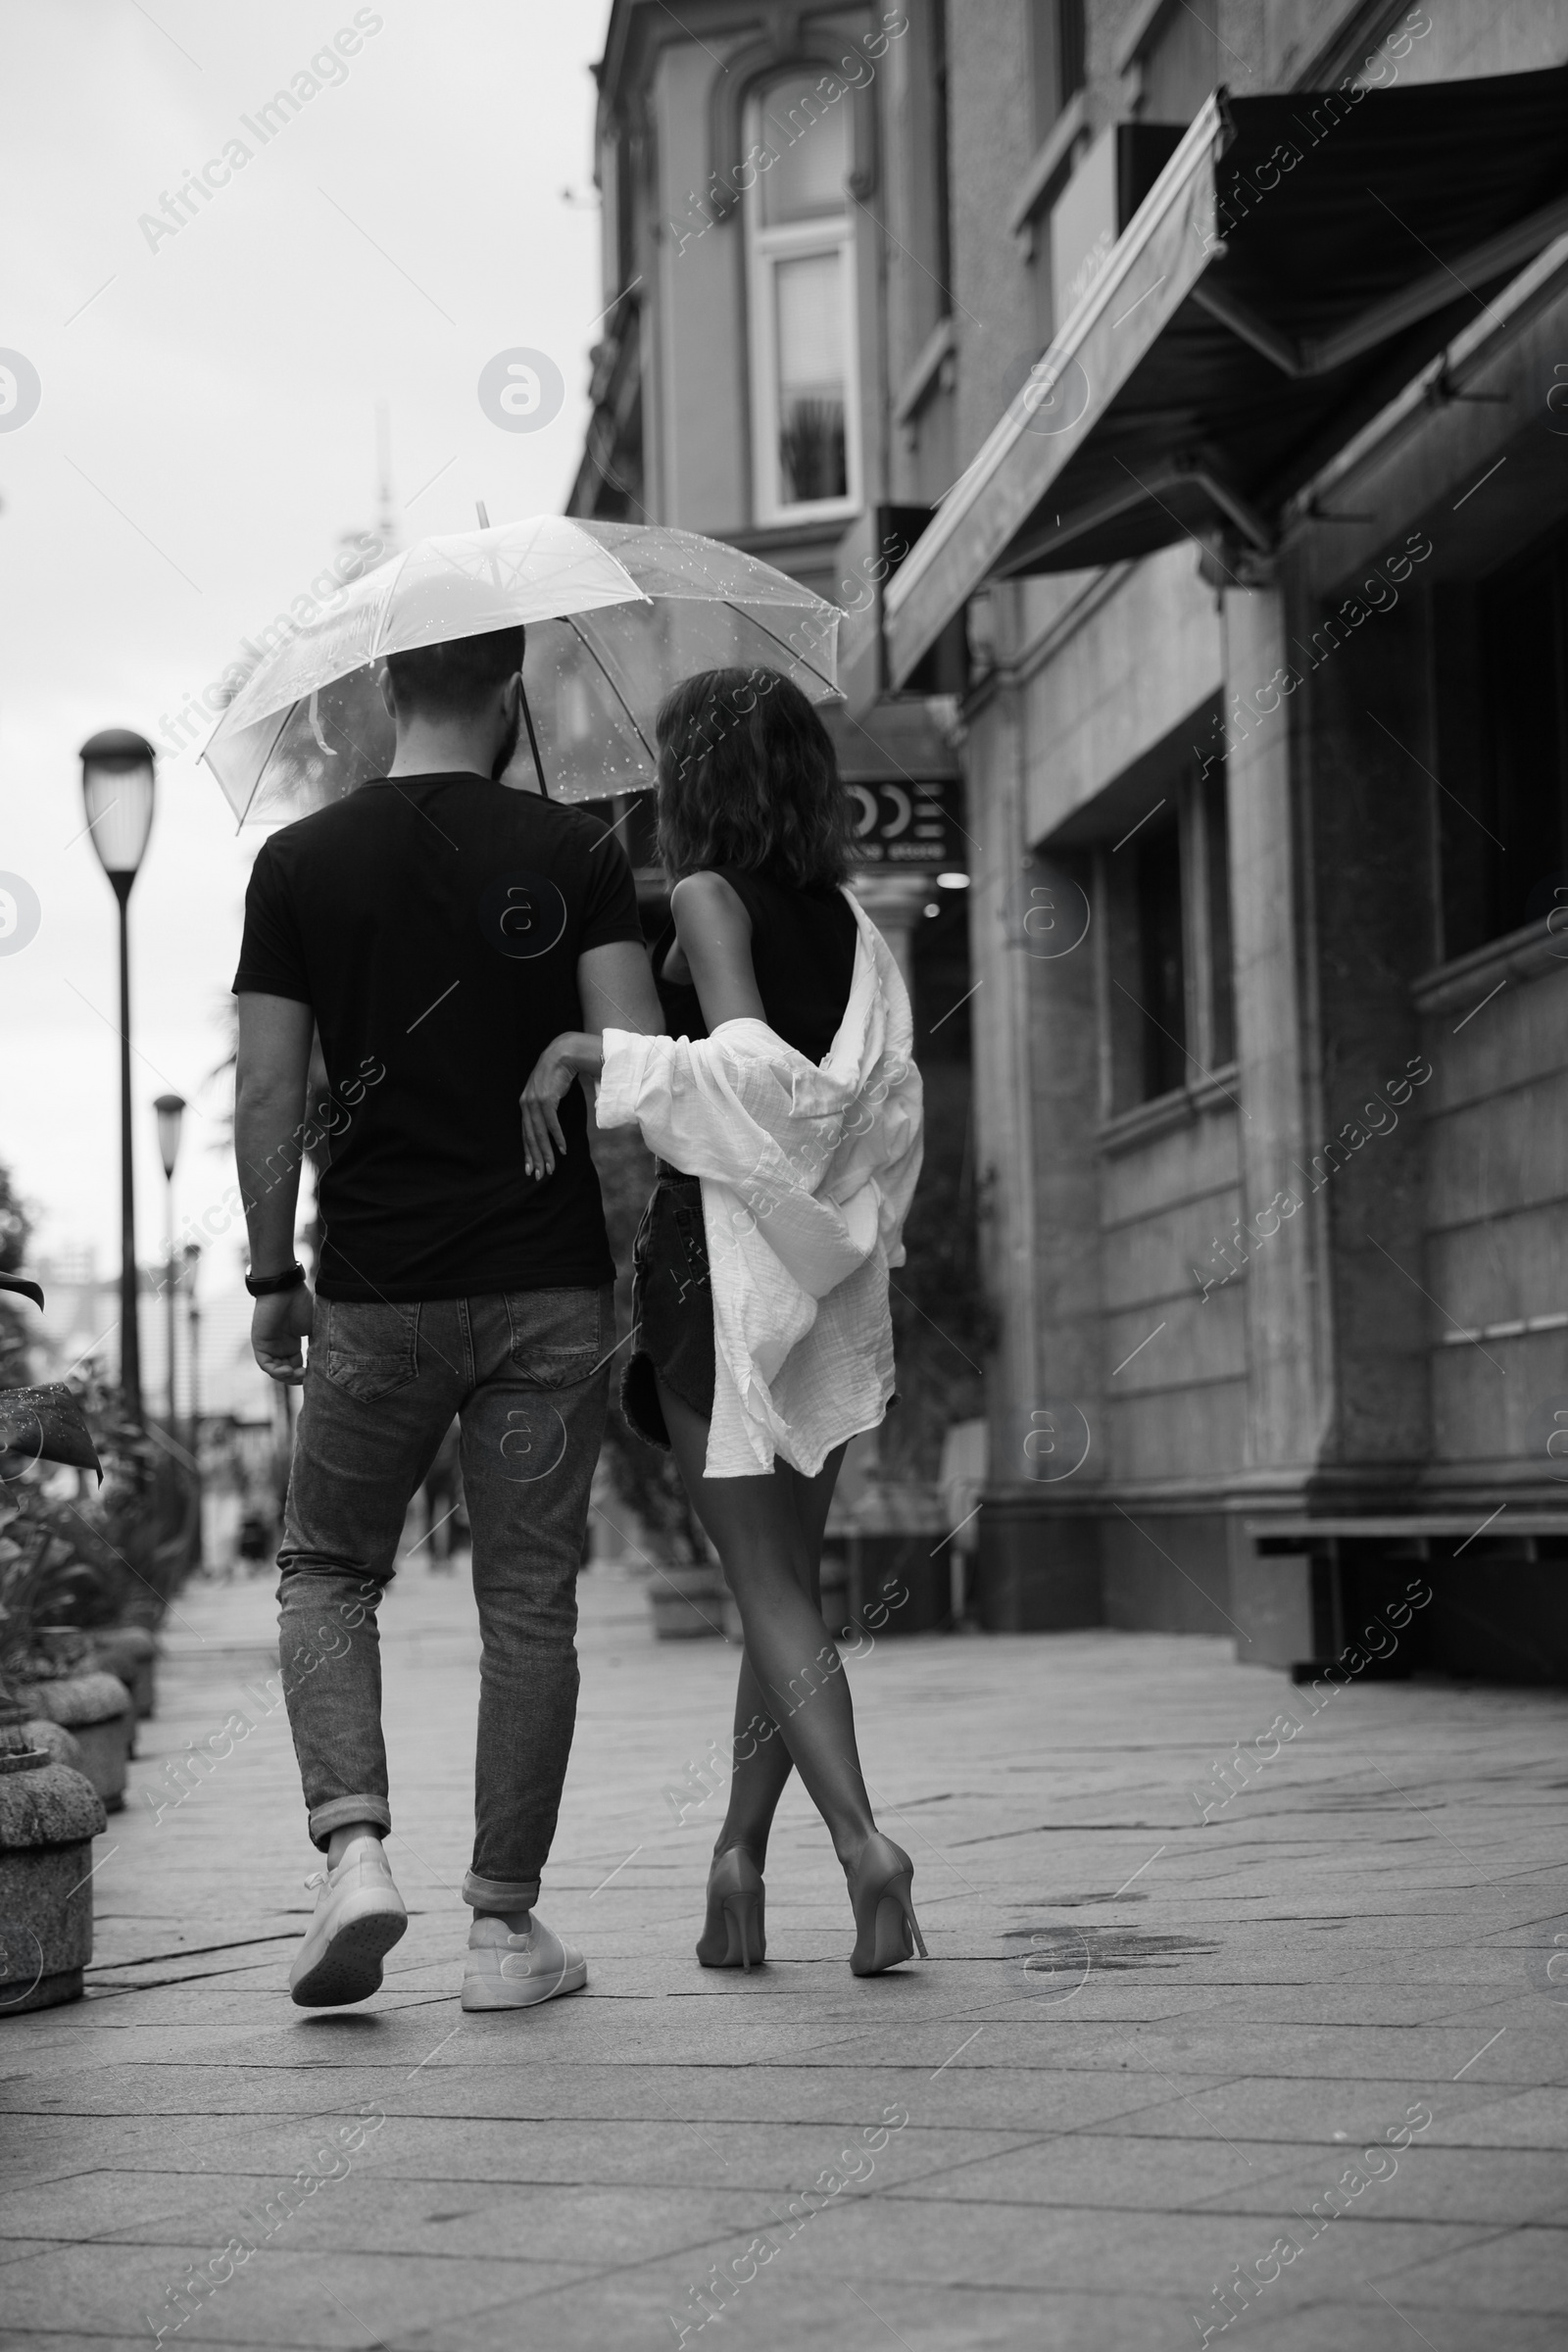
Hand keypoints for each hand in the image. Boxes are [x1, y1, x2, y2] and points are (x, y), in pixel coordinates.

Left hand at [251, 1282, 313, 1383]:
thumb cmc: (302, 1304)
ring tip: (297, 1376)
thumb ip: (318, 1344)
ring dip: (286, 1378)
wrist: (286, 1288)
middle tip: (307, 1378)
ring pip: (275, 1371)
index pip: (297, 1366)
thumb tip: (328, 1363)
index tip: (317, 1375)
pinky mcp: (259, 1344)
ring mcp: (269, 1346)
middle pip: (286, 1372)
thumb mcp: (314, 1328)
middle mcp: (279, 1347)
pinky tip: (287, 1371)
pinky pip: (265, 1364)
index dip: (305, 1375)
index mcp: (292, 1344)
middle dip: (296, 1379)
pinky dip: (275, 1371)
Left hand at [521, 1032, 590, 1181]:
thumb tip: (550, 1124)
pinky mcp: (546, 1099)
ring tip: (550, 1168)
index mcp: (524, 1105)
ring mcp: (535, 1102)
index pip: (525, 1133)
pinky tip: (561, 1149)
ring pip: (539, 1134)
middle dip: (535, 1158)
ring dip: (546, 1153)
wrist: (563, 1054)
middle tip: (538, 1175)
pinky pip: (551, 1124)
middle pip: (530, 1137)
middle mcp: (526, 1104)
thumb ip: (545, 1108)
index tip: (530, 1167)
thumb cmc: (557, 1074)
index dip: (527, 1152)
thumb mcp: (547, 1093)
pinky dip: (557, 1138)